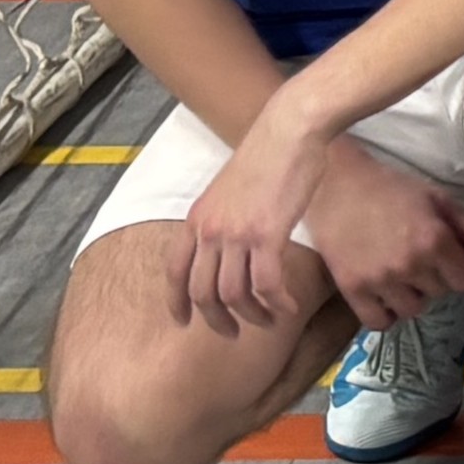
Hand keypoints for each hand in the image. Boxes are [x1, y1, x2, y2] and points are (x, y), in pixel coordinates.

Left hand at [173, 99, 332, 336]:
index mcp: (196, 219)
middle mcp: (210, 230)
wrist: (288, 130)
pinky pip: (266, 284)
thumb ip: (222, 218)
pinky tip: (287, 307)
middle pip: (202, 292)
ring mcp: (236, 234)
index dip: (177, 302)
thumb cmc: (267, 155)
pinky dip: (276, 302)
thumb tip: (230, 245)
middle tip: (233, 333)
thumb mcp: (229, 189)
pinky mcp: (267, 235)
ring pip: (234, 293)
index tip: (185, 321)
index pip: (175, 272)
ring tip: (268, 320)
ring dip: (252, 315)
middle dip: (217, 320)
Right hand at [296, 136, 463, 333]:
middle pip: (440, 293)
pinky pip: (379, 322)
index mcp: (434, 239)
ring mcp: (379, 280)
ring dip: (412, 295)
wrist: (336, 186)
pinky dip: (385, 313)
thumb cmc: (391, 188)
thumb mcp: (437, 199)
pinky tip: (384, 294)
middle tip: (418, 256)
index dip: (463, 271)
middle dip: (436, 277)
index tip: (451, 261)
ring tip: (400, 273)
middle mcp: (409, 264)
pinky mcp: (352, 290)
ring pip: (412, 310)